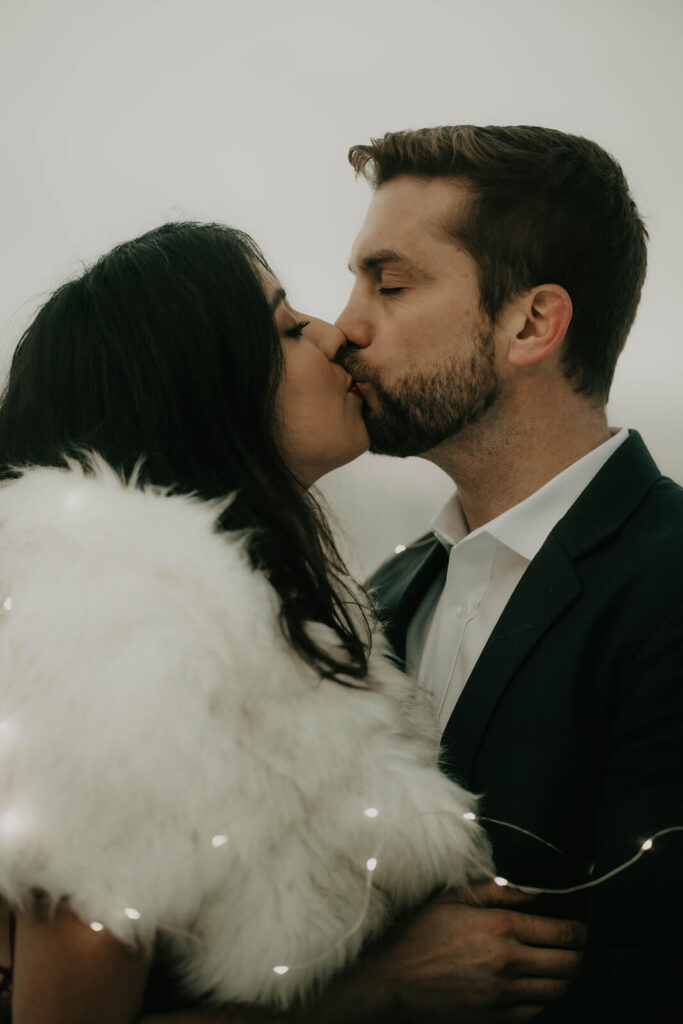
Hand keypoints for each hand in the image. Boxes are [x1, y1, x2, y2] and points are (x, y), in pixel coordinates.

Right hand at [381, 880, 586, 1023]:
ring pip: (557, 991)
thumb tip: (537, 891)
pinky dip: (544, 1000)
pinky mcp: (495, 1019)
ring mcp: (503, 996)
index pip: (563, 933)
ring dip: (565, 978)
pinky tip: (535, 986)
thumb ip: (499, 891)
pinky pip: (536, 1012)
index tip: (581, 927)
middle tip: (576, 946)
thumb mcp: (454, 896)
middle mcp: (509, 964)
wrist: (392, 978)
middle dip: (580, 954)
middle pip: (569, 965)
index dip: (580, 930)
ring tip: (560, 966)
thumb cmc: (420, 930)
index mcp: (501, 928)